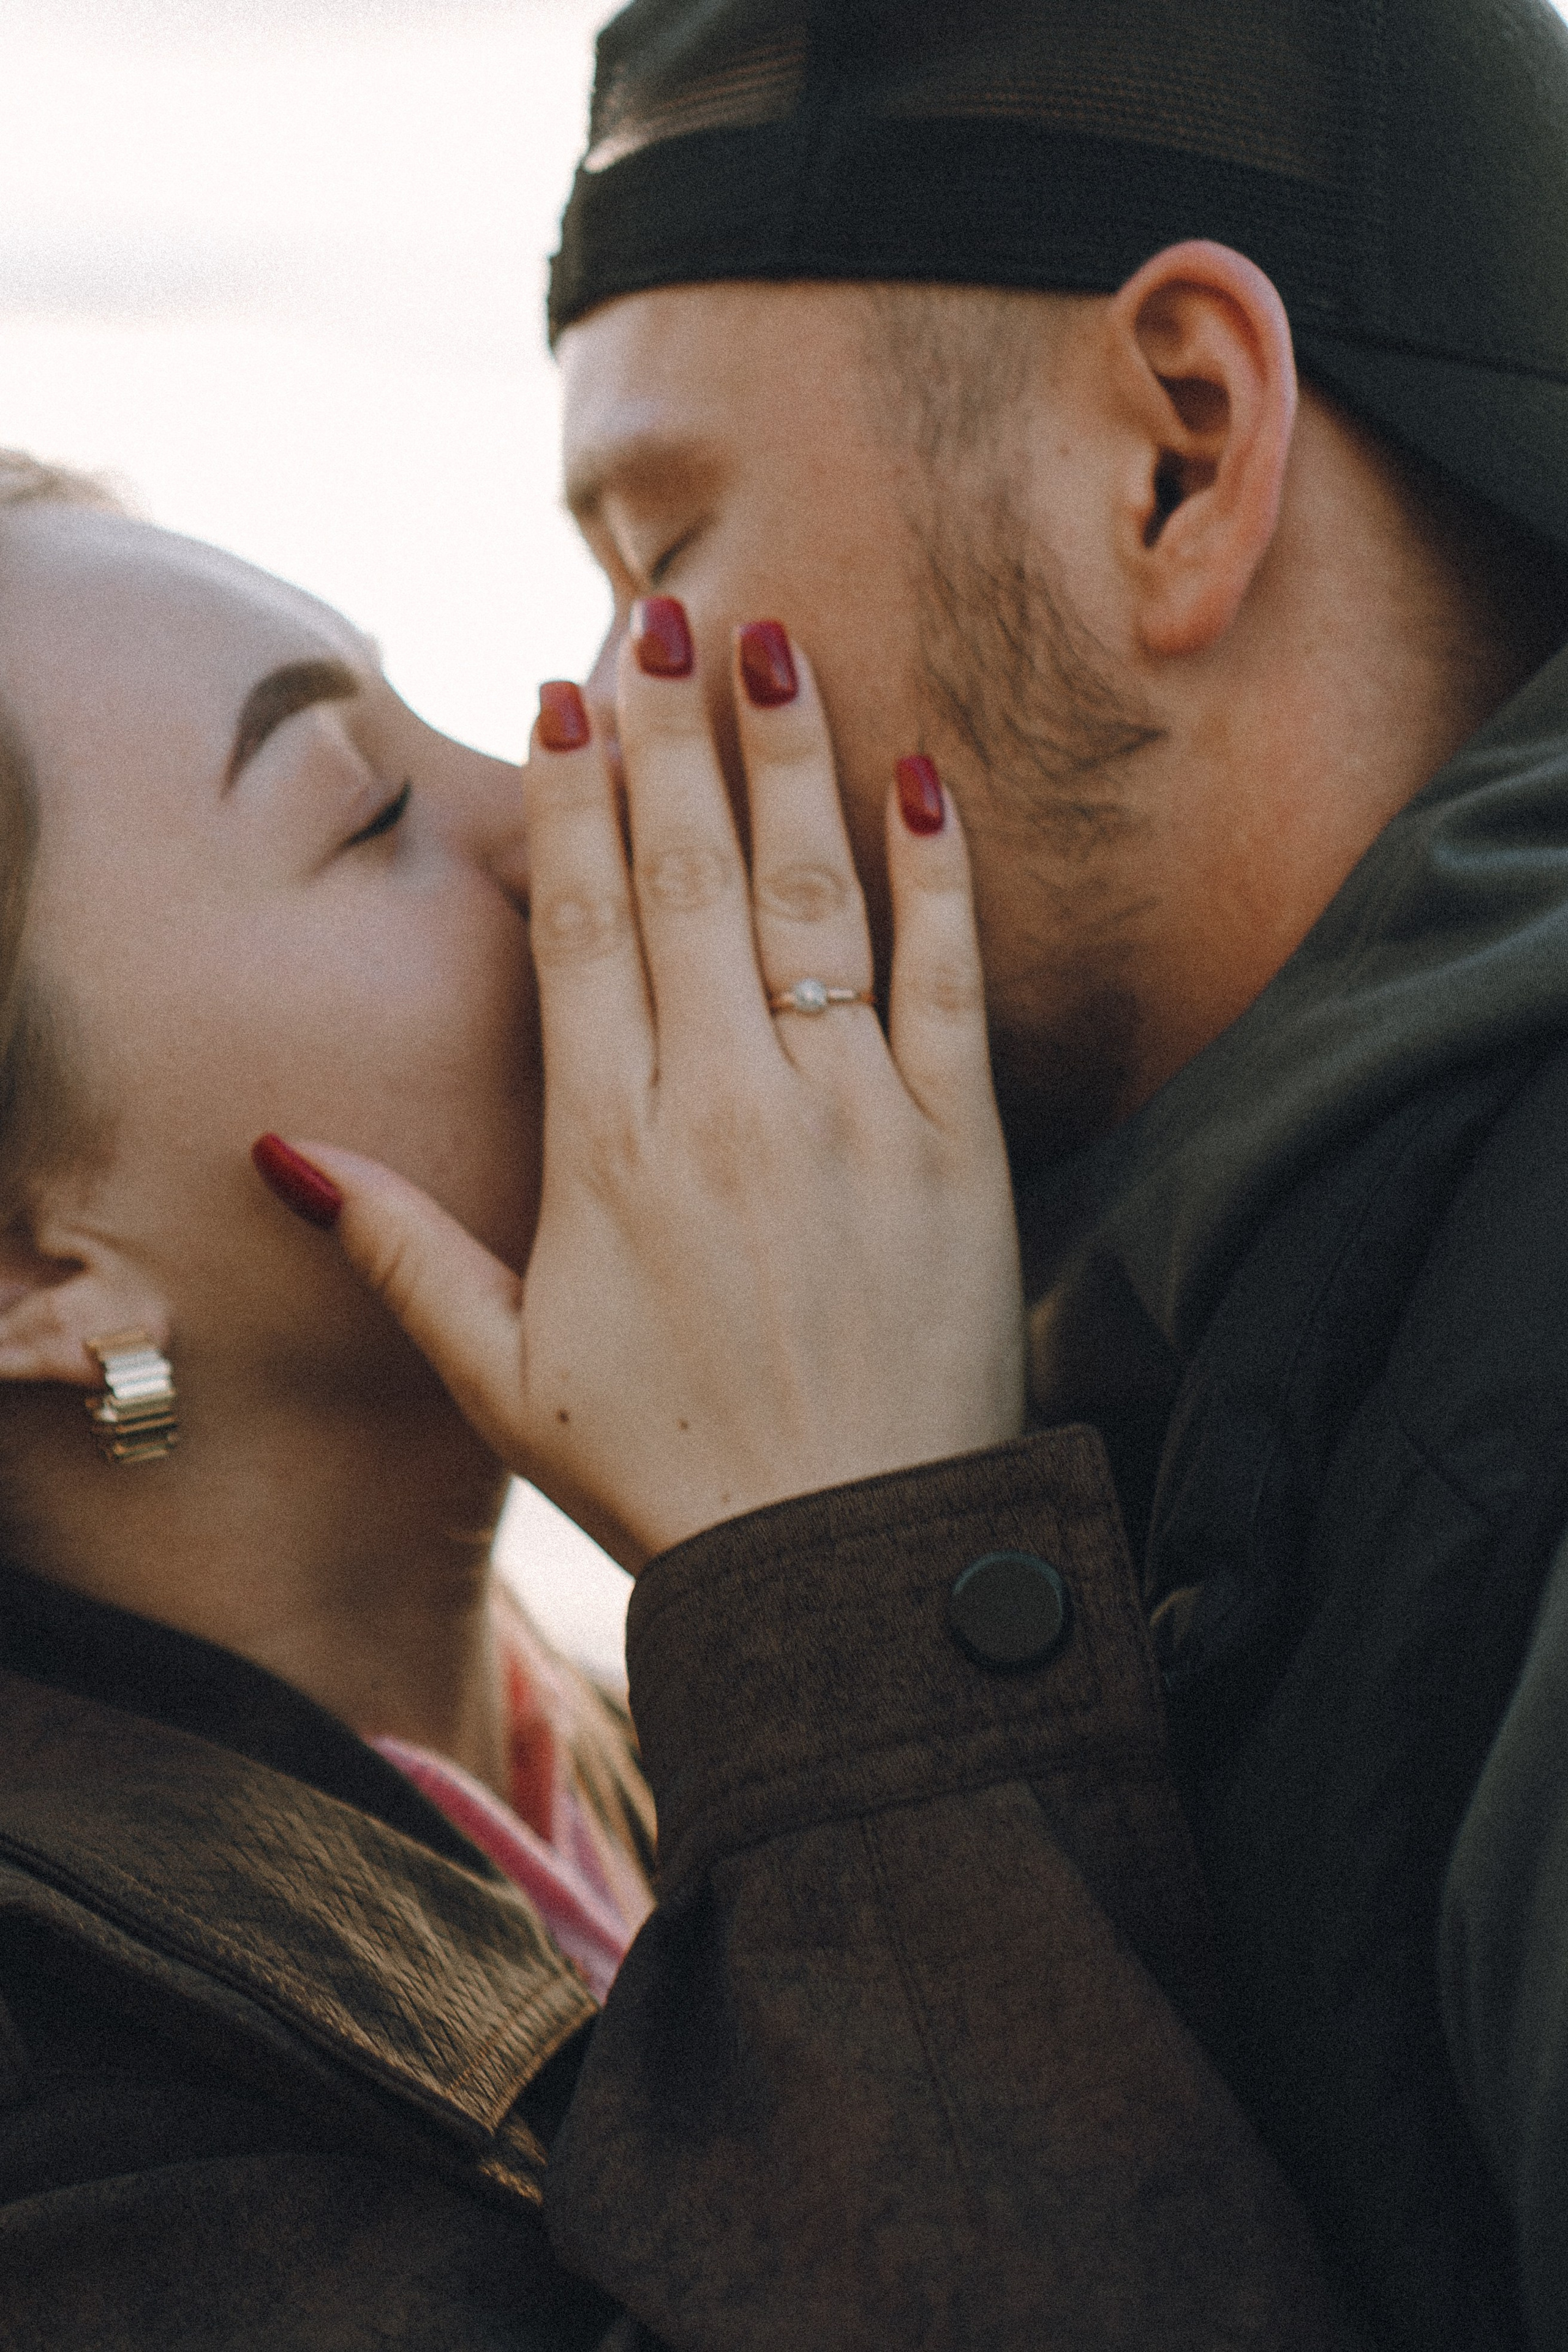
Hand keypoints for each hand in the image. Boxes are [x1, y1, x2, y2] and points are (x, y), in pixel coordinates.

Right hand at [264, 612, 1023, 1569]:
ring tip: (769, 642)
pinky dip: (934, 868)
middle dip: (670, 731)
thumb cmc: (671, 1472)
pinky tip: (918, 768)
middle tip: (662, 610)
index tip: (564, 688)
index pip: (581, 928)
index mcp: (610, 1152)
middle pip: (686, 877)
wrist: (848, 1561)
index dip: (571, 796)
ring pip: (809, 897)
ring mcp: (851, 1117)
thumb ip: (400, 1249)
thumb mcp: (504, 1375)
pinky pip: (947, 976)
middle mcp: (726, 1108)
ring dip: (787, 758)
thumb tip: (287, 1152)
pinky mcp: (959, 1146)